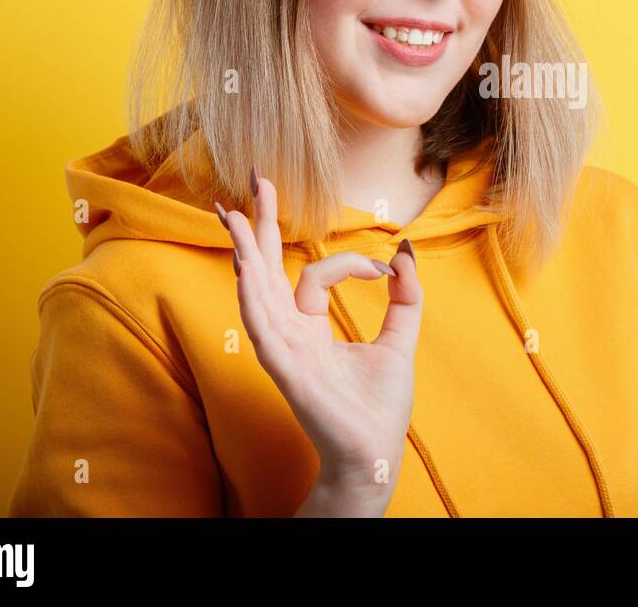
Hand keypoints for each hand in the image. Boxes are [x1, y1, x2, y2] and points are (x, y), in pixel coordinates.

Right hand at [217, 171, 422, 514]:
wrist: (375, 455)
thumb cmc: (378, 407)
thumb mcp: (399, 341)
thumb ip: (404, 299)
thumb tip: (404, 253)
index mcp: (308, 328)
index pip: (314, 275)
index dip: (350, 262)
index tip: (385, 268)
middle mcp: (289, 335)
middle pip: (266, 272)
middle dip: (259, 229)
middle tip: (253, 182)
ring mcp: (283, 352)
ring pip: (256, 293)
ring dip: (245, 254)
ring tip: (233, 215)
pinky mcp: (285, 370)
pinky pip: (263, 328)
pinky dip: (252, 298)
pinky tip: (243, 269)